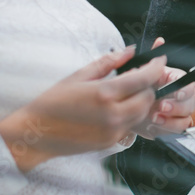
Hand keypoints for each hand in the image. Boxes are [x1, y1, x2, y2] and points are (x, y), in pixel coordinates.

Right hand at [0, 47, 165, 171]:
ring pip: (143, 113)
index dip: (156, 67)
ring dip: (141, 100)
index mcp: (104, 93)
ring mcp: (113, 131)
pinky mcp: (110, 142)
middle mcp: (113, 114)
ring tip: (127, 91)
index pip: (144, 78)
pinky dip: (130, 115)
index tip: (159, 60)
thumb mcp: (78, 75)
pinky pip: (131, 126)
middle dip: (149, 84)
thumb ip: (108, 62)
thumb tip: (130, 51)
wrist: (34, 133)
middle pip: (148, 97)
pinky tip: (116, 107)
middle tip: (141, 75)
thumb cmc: (51, 102)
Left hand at [133, 38, 194, 138]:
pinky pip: (178, 130)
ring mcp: (177, 112)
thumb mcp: (140, 71)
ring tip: (155, 118)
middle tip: (162, 106)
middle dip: (177, 106)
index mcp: (174, 80)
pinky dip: (167, 129)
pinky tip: (154, 125)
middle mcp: (180, 97)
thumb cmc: (137, 88)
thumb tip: (159, 41)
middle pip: (190, 102)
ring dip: (172, 120)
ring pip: (186, 118)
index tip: (177, 93)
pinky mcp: (172, 126)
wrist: (126, 108)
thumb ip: (151, 59)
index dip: (185, 89)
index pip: (188, 83)